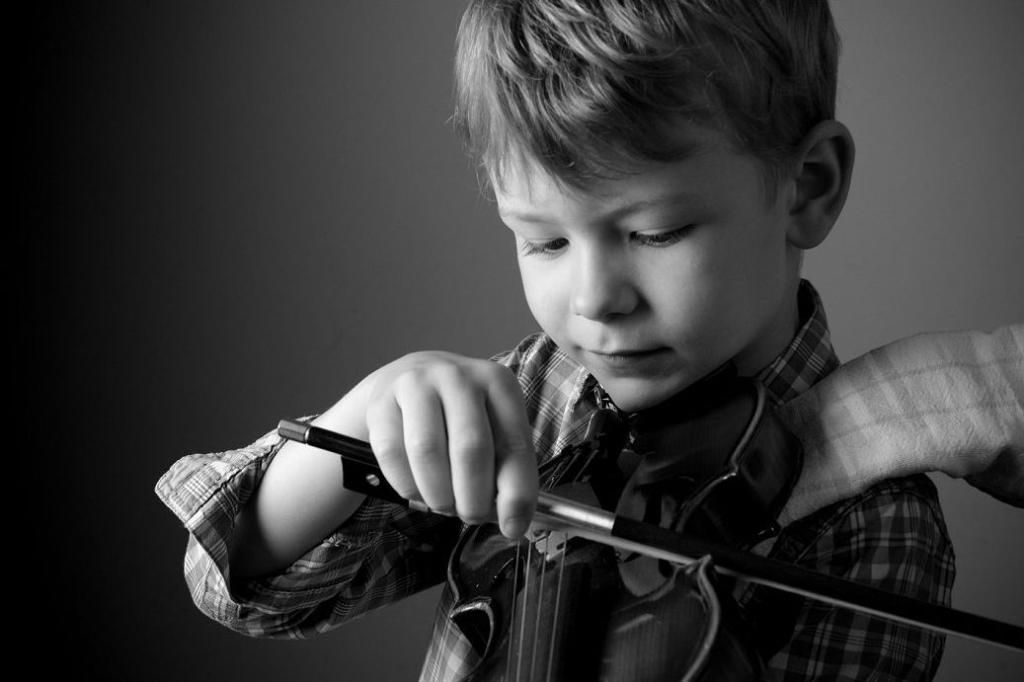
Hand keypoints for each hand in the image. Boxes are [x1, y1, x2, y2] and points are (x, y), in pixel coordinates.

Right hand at [324, 351, 537, 537]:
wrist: (408, 382)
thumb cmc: (459, 416)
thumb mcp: (493, 430)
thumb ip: (506, 471)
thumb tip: (514, 521)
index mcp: (498, 382)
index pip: (514, 444)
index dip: (516, 493)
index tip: (513, 527)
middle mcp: (458, 377)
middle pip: (470, 449)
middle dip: (473, 498)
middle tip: (471, 515)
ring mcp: (416, 384)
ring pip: (427, 452)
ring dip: (438, 495)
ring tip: (444, 504)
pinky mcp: (381, 401)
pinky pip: (392, 454)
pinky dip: (407, 485)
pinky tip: (417, 489)